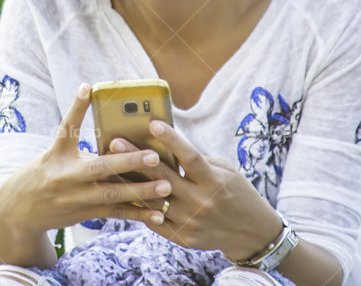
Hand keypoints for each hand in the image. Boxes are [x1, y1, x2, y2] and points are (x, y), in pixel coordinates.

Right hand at [0, 83, 173, 235]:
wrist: (18, 211)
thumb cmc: (43, 174)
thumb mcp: (53, 155)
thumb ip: (79, 145)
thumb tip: (112, 130)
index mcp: (57, 155)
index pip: (66, 127)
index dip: (76, 107)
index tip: (88, 87)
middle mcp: (66, 177)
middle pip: (99, 167)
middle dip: (128, 161)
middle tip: (154, 156)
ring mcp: (76, 199)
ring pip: (113, 195)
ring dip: (141, 191)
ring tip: (166, 185)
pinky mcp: (85, 215)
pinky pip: (115, 214)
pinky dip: (138, 213)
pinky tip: (158, 213)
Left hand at [108, 120, 281, 259]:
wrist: (250, 233)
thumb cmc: (236, 193)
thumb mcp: (226, 172)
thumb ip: (198, 162)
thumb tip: (166, 147)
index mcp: (214, 181)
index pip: (189, 157)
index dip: (171, 139)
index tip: (152, 123)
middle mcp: (201, 201)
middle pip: (163, 177)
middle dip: (137, 157)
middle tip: (115, 142)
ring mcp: (191, 222)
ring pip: (153, 200)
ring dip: (130, 182)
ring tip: (110, 167)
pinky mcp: (184, 238)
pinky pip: (155, 221)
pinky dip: (140, 207)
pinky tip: (123, 193)